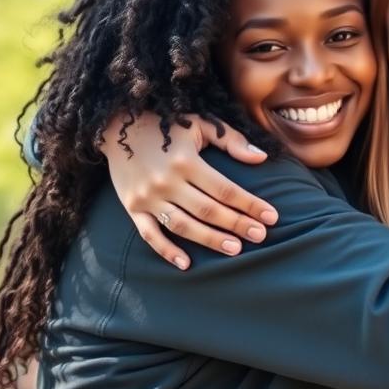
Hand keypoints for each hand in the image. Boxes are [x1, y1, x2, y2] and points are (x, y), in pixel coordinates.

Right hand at [100, 112, 277, 268]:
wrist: (116, 127)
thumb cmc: (166, 125)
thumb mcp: (200, 124)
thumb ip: (231, 140)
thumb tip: (261, 157)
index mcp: (186, 161)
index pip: (225, 189)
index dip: (250, 204)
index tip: (272, 216)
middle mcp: (166, 181)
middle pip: (208, 210)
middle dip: (237, 224)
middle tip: (261, 236)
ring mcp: (147, 197)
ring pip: (183, 226)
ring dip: (209, 240)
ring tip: (235, 249)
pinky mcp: (132, 208)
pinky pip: (149, 235)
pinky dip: (166, 251)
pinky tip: (187, 263)